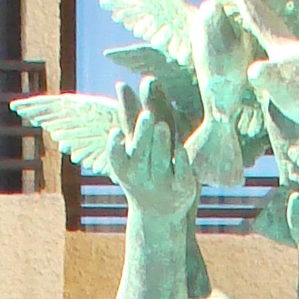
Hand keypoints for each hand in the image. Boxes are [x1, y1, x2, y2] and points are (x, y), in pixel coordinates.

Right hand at [108, 82, 199, 226]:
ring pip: (161, 161)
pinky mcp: (183, 188)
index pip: (117, 155)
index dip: (115, 146)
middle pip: (141, 153)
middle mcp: (141, 175)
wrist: (161, 214)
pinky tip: (181, 149)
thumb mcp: (136, 148)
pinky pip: (183, 172)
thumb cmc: (146, 172)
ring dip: (162, 144)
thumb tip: (121, 84)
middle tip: (148, 116)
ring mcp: (163, 183)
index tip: (115, 132)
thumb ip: (131, 117)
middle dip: (144, 135)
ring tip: (163, 126)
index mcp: (126, 165)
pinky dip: (181, 161)